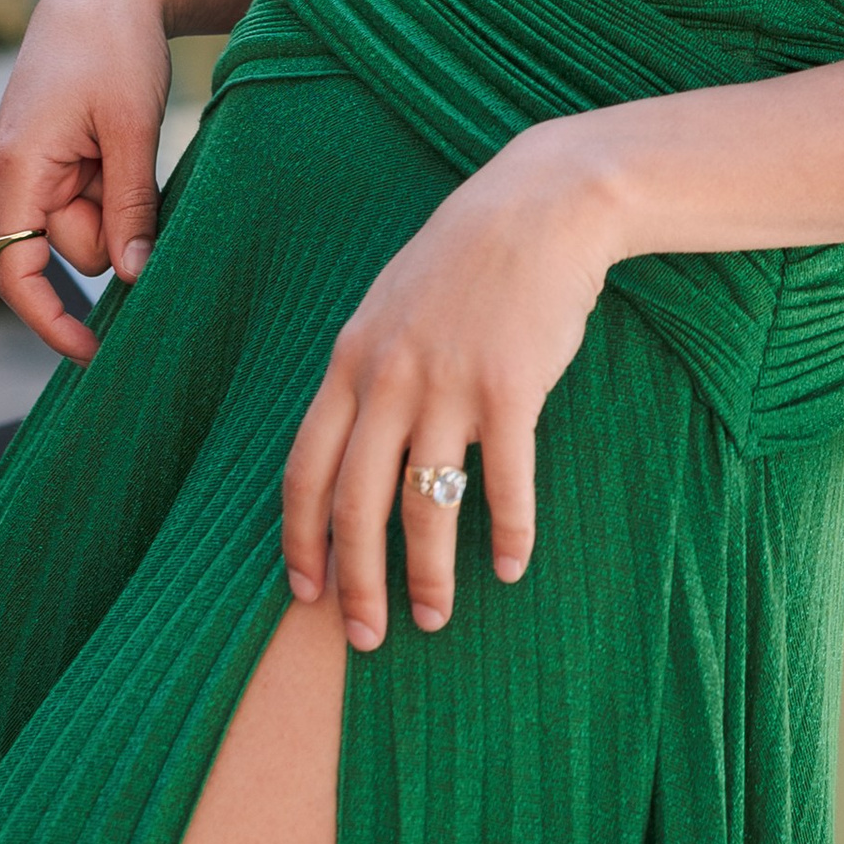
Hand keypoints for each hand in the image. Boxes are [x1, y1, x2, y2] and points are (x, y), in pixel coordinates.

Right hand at [0, 0, 181, 361]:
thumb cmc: (118, 46)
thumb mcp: (132, 129)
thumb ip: (131, 207)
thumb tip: (135, 280)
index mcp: (17, 168)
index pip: (18, 272)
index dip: (52, 320)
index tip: (94, 354)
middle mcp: (13, 170)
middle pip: (69, 246)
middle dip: (116, 230)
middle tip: (146, 170)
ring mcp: (31, 160)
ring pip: (86, 221)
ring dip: (121, 202)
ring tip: (138, 139)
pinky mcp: (53, 149)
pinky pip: (88, 194)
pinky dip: (116, 185)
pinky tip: (130, 143)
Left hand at [280, 124, 623, 645]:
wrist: (540, 206)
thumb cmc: (465, 259)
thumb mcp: (390, 307)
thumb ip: (366, 374)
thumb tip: (350, 450)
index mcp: (350, 361)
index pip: (305, 471)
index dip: (302, 541)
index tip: (307, 594)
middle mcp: (389, 378)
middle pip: (357, 505)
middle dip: (358, 581)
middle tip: (367, 636)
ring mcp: (449, 383)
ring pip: (426, 504)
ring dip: (430, 572)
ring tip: (436, 617)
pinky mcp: (512, 386)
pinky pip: (505, 480)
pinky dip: (509, 531)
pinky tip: (511, 565)